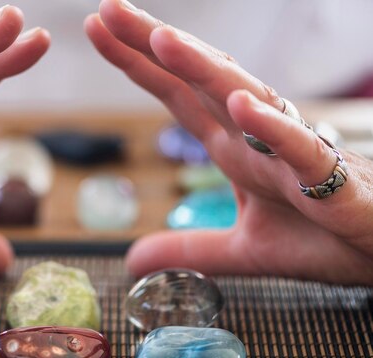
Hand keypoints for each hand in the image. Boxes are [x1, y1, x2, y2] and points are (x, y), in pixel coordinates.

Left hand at [86, 0, 372, 284]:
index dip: (137, 64)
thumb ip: (188, 249)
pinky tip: (241, 105)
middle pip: (199, 81)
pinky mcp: (330, 180)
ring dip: (203, 68)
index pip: (175, 95)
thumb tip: (132, 261)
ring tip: (162, 39)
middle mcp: (256, 137)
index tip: (97, 30)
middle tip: (107, 8)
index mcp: (234, 147)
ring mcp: (291, 152)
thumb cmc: (324, 236)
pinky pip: (299, 148)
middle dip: (154, 44)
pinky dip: (271, 126)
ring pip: (244, 98)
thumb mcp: (242, 249)